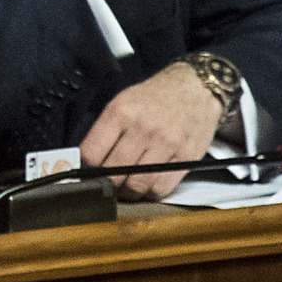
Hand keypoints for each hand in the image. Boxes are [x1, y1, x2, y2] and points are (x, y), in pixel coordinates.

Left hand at [78, 60, 225, 198]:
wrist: (195, 88)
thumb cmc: (154, 98)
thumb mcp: (120, 104)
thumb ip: (102, 132)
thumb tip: (86, 162)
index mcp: (121, 113)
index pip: (92, 154)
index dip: (85, 169)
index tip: (87, 172)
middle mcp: (143, 129)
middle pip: (114, 173)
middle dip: (106, 185)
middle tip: (106, 184)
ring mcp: (167, 144)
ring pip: (137, 185)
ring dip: (128, 193)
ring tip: (126, 188)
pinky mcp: (187, 157)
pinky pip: (162, 188)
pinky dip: (151, 193)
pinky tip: (148, 184)